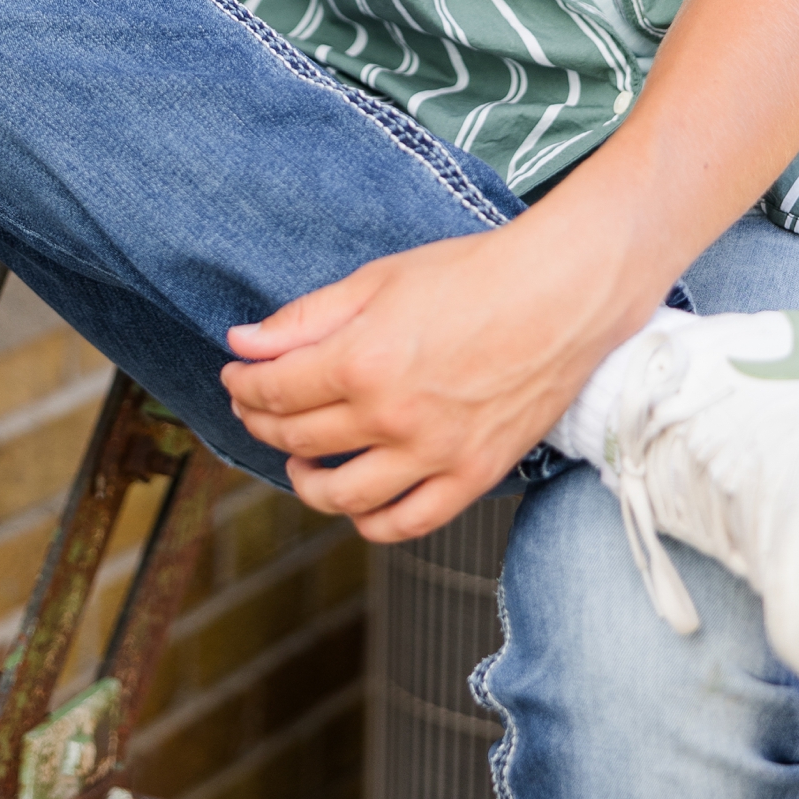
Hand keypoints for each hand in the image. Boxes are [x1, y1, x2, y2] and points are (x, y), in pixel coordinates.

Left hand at [221, 215, 638, 541]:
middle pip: (299, 440)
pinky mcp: (473, 477)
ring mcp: (434, 455)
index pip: (274, 391)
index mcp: (362, 361)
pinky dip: (369, 521)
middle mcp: (392, 417)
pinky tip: (356, 499)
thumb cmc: (471, 275)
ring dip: (305, 483)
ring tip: (299, 464)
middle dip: (261, 424)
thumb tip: (242, 343)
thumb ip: (305, 319)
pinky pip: (405, 523)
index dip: (244, 385)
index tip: (237, 377)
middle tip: (256, 409)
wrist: (561, 294)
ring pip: (342, 497)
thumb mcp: (377, 280)